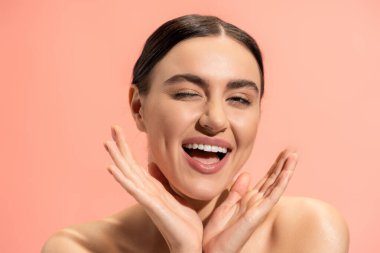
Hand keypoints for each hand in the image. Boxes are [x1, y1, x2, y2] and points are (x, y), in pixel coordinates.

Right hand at [104, 125, 202, 252]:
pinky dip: (123, 179)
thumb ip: (161, 181)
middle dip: (121, 146)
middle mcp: (145, 191)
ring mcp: (146, 198)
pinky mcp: (151, 205)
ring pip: (128, 174)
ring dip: (117, 158)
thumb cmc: (182, 221)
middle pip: (129, 165)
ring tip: (107, 143)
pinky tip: (112, 169)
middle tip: (112, 127)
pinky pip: (135, 190)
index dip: (127, 148)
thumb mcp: (173, 195)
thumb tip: (151, 165)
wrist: (189, 241)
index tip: (119, 131)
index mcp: (151, 187)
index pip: (136, 164)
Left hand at [203, 150, 297, 252]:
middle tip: (292, 150)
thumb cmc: (217, 231)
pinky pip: (272, 196)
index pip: (265, 180)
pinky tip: (287, 172)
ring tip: (294, 156)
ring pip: (276, 186)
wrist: (211, 249)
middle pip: (273, 180)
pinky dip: (280, 184)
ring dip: (286, 171)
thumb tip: (248, 174)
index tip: (282, 153)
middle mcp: (257, 203)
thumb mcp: (226, 205)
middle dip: (282, 165)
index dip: (274, 167)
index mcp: (249, 200)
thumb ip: (237, 190)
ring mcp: (259, 208)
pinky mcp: (257, 214)